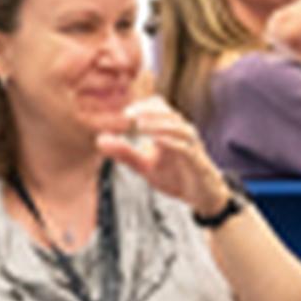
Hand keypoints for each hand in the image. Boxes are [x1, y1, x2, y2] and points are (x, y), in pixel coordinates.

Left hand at [97, 94, 231, 218]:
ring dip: (157, 123)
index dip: (141, 105)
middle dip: (146, 111)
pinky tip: (157, 141)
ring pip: (177, 125)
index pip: (157, 105)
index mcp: (169, 128)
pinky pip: (185, 146)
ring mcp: (191, 144)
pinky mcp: (197, 159)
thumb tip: (99, 140)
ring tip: (139, 125)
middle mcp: (182, 131)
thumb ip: (124, 153)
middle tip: (126, 115)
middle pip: (166, 111)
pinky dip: (171, 141)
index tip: (123, 113)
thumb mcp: (144, 166)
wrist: (200, 195)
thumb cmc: (174, 175)